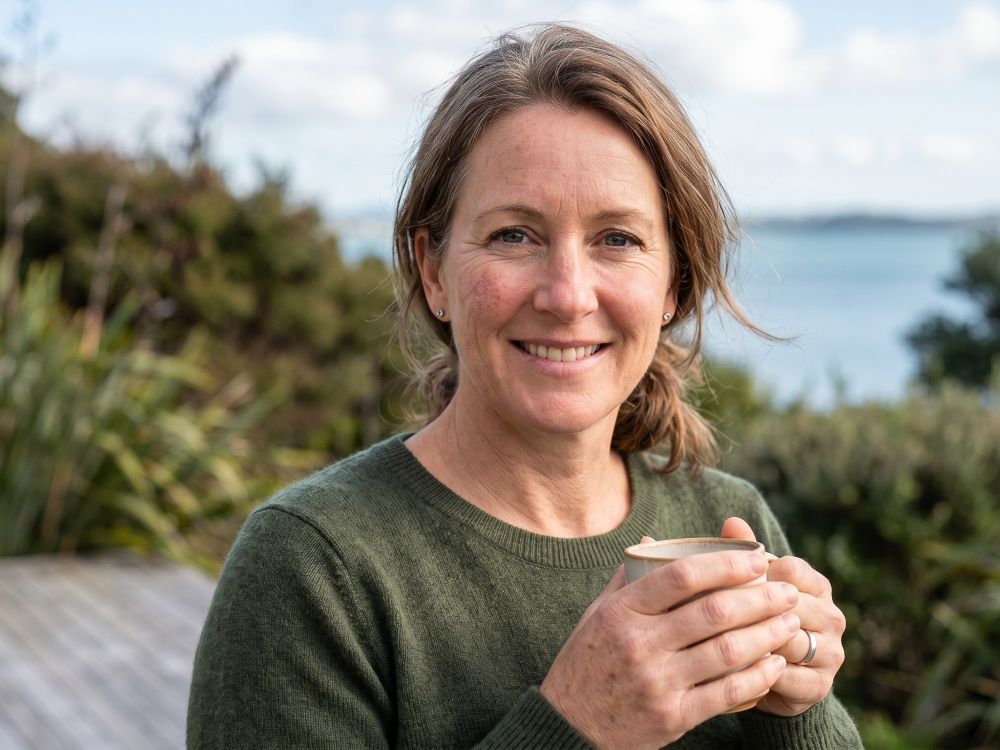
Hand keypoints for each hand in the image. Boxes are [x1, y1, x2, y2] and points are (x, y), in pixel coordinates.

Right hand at [539, 537, 797, 748]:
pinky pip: (726, 693)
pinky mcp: (672, 716)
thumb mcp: (597, 615)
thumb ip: (628, 579)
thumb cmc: (586, 663)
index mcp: (622, 611)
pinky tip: (775, 663)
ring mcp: (657, 681)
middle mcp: (640, 643)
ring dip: (767, 634)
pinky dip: (757, 677)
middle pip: (714, 612)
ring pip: (727, 651)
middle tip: (788, 590)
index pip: (681, 576)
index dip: (726, 564)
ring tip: (790, 623)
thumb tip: (653, 542)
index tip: (757, 558)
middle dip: (761, 598)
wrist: (570, 728)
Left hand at [721, 517, 846, 716]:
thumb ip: (743, 554)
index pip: (790, 570)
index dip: (753, 576)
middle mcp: (832, 616)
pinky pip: (785, 676)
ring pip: (787, 641)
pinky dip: (756, 672)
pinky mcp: (820, 686)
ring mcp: (832, 652)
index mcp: (816, 585)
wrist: (767, 676)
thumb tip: (732, 521)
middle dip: (747, 609)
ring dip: (750, 641)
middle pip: (789, 606)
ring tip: (713, 640)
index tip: (724, 582)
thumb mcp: (749, 586)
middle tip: (706, 613)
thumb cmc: (754, 619)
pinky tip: (729, 669)